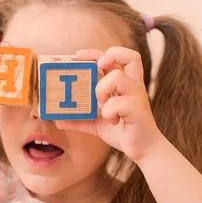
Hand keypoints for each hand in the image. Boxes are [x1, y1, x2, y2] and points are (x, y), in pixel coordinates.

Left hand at [55, 47, 161, 162]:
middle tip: (96, 67)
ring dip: (102, 89)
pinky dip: (109, 111)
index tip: (79, 55)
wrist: (143, 150)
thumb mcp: (97, 124)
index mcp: (125, 84)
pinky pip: (119, 103)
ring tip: (101, 105)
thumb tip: (58, 119)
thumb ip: (80, 120)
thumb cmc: (123, 132)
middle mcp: (133, 86)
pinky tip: (112, 120)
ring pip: (118, 77)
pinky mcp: (138, 110)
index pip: (118, 57)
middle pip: (130, 55)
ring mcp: (137, 97)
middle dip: (109, 55)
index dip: (99, 52)